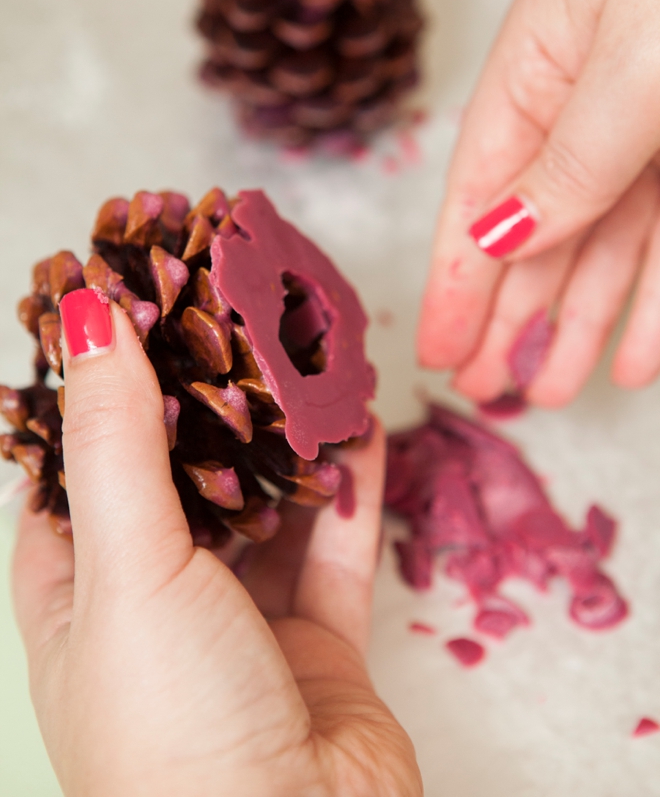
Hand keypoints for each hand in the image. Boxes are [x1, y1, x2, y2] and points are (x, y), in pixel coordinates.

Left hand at [13, 299, 420, 796]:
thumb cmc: (172, 731)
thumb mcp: (126, 566)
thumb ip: (115, 440)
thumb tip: (88, 319)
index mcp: (79, 595)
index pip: (73, 470)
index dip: (100, 391)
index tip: (135, 314)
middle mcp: (157, 605)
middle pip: (181, 478)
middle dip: (210, 403)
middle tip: (235, 317)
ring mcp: (242, 623)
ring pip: (265, 507)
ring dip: (286, 441)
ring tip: (305, 358)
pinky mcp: (319, 643)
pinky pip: (335, 547)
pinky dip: (348, 488)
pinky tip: (362, 425)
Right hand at [418, 0, 659, 406]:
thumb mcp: (633, 64)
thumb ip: (568, 161)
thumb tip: (497, 238)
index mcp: (539, 63)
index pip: (478, 189)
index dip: (454, 278)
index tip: (436, 349)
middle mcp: (586, 105)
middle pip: (534, 232)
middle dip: (507, 316)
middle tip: (484, 390)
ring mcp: (649, 136)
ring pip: (601, 250)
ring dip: (575, 325)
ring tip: (548, 393)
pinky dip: (654, 306)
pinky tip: (634, 359)